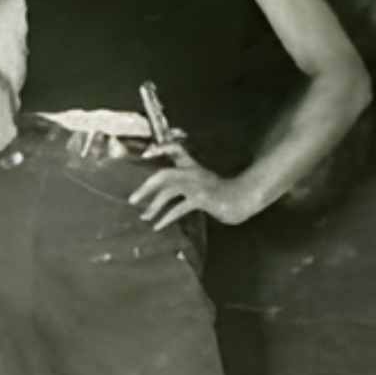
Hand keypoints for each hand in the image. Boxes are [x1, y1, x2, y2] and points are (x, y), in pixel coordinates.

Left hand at [130, 139, 259, 229]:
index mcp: (193, 166)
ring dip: (154, 205)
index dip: (161, 148)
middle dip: (146, 187)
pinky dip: (166, 217)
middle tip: (132, 199)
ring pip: (169, 190)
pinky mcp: (201, 197)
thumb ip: (185, 184)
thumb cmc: (221, 194)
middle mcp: (193, 172)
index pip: (176, 149)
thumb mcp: (202, 184)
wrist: (242, 199)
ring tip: (145, 216)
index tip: (146, 154)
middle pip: (164, 174)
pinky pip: (178, 207)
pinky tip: (158, 226)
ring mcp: (197, 184)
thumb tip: (161, 196)